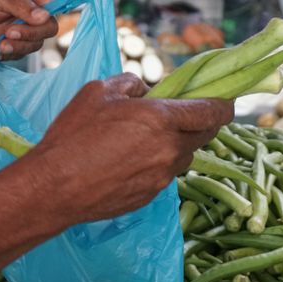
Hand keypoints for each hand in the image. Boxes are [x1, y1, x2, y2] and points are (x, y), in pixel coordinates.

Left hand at [0, 0, 57, 59]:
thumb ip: (21, 6)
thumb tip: (42, 16)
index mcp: (32, 1)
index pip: (53, 5)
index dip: (52, 12)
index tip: (40, 19)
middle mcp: (34, 17)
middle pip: (49, 28)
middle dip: (31, 34)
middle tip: (10, 32)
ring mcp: (28, 32)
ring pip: (37, 44)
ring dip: (19, 46)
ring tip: (1, 44)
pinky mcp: (20, 47)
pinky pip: (24, 54)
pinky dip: (11, 53)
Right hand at [24, 73, 233, 224]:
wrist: (56, 187)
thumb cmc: (74, 135)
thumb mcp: (100, 92)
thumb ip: (133, 85)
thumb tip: (148, 91)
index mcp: (162, 120)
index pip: (211, 113)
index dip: (224, 106)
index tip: (226, 102)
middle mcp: (170, 150)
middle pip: (204, 135)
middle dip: (201, 123)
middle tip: (187, 116)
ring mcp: (163, 176)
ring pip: (184, 156)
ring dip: (177, 145)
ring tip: (147, 141)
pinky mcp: (152, 195)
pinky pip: (166, 174)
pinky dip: (159, 164)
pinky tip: (132, 162)